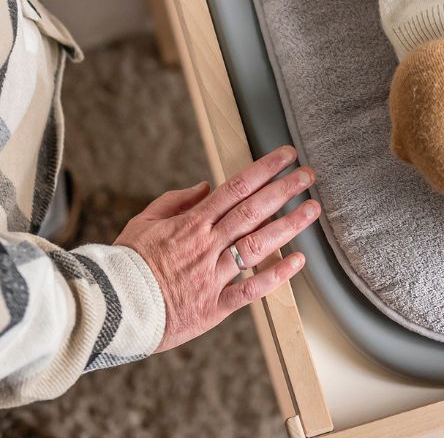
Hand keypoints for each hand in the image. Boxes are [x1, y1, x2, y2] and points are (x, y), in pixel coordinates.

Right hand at [114, 144, 319, 354]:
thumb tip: (205, 186)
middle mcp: (207, 245)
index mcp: (192, 223)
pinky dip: (276, 276)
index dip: (265, 168)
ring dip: (289, 225)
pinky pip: (250, 291)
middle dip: (284, 189)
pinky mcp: (213, 307)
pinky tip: (298, 262)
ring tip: (313, 209)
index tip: (287, 155)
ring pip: (258, 245)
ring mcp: (212, 276)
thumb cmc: (123, 265)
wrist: (107, 311)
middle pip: (253, 210)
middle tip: (309, 174)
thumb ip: (176, 201)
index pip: (236, 187)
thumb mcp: (143, 222)